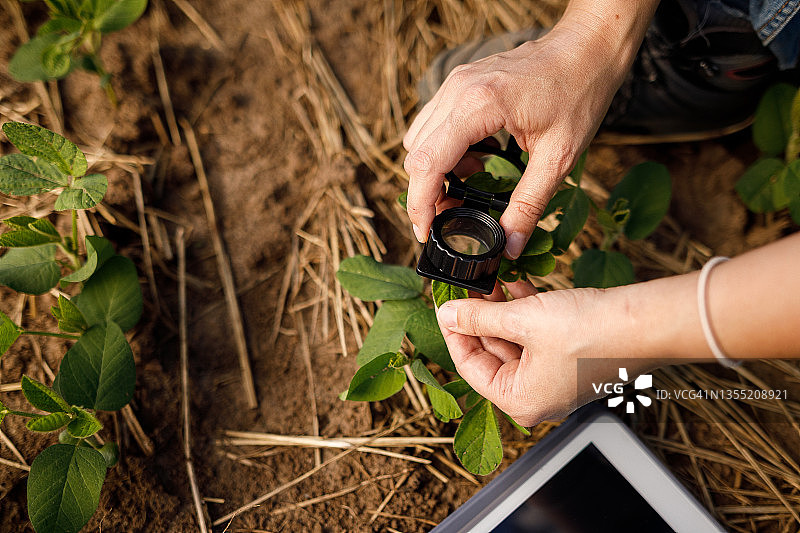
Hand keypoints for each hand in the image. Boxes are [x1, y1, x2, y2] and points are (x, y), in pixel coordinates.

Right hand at [403, 3, 654, 257]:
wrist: (588, 47)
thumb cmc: (579, 93)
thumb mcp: (558, 158)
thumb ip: (529, 205)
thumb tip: (510, 246)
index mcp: (477, 107)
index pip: (427, 164)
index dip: (419, 205)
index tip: (425, 233)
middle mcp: (457, 91)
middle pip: (415, 154)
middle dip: (425, 193)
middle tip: (452, 217)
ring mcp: (455, 83)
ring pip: (419, 139)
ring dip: (434, 171)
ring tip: (468, 186)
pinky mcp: (461, 82)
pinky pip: (433, 123)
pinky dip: (444, 149)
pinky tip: (475, 160)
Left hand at [436, 281, 661, 425]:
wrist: (645, 323)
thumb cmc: (590, 332)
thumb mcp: (523, 320)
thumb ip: (480, 318)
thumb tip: (448, 314)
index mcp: (520, 401)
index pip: (469, 367)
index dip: (453, 332)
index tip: (444, 305)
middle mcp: (536, 397)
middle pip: (491, 355)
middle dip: (479, 318)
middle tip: (466, 288)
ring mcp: (554, 379)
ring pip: (514, 343)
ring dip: (500, 312)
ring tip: (490, 281)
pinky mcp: (569, 360)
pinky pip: (535, 338)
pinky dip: (523, 315)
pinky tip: (516, 287)